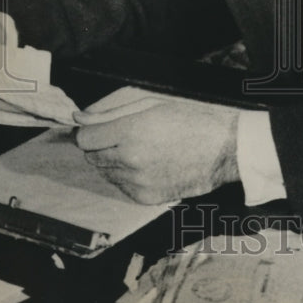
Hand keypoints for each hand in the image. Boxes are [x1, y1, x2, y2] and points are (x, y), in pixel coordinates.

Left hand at [74, 95, 239, 204]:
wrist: (222, 149)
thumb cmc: (190, 120)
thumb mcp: (151, 105)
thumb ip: (111, 112)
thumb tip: (80, 118)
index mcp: (130, 132)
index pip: (85, 139)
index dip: (89, 132)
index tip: (98, 130)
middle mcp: (130, 160)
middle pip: (92, 157)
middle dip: (102, 146)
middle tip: (125, 137)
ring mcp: (137, 182)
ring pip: (106, 173)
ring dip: (114, 162)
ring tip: (142, 150)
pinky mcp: (145, 197)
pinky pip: (121, 186)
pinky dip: (128, 177)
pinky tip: (149, 165)